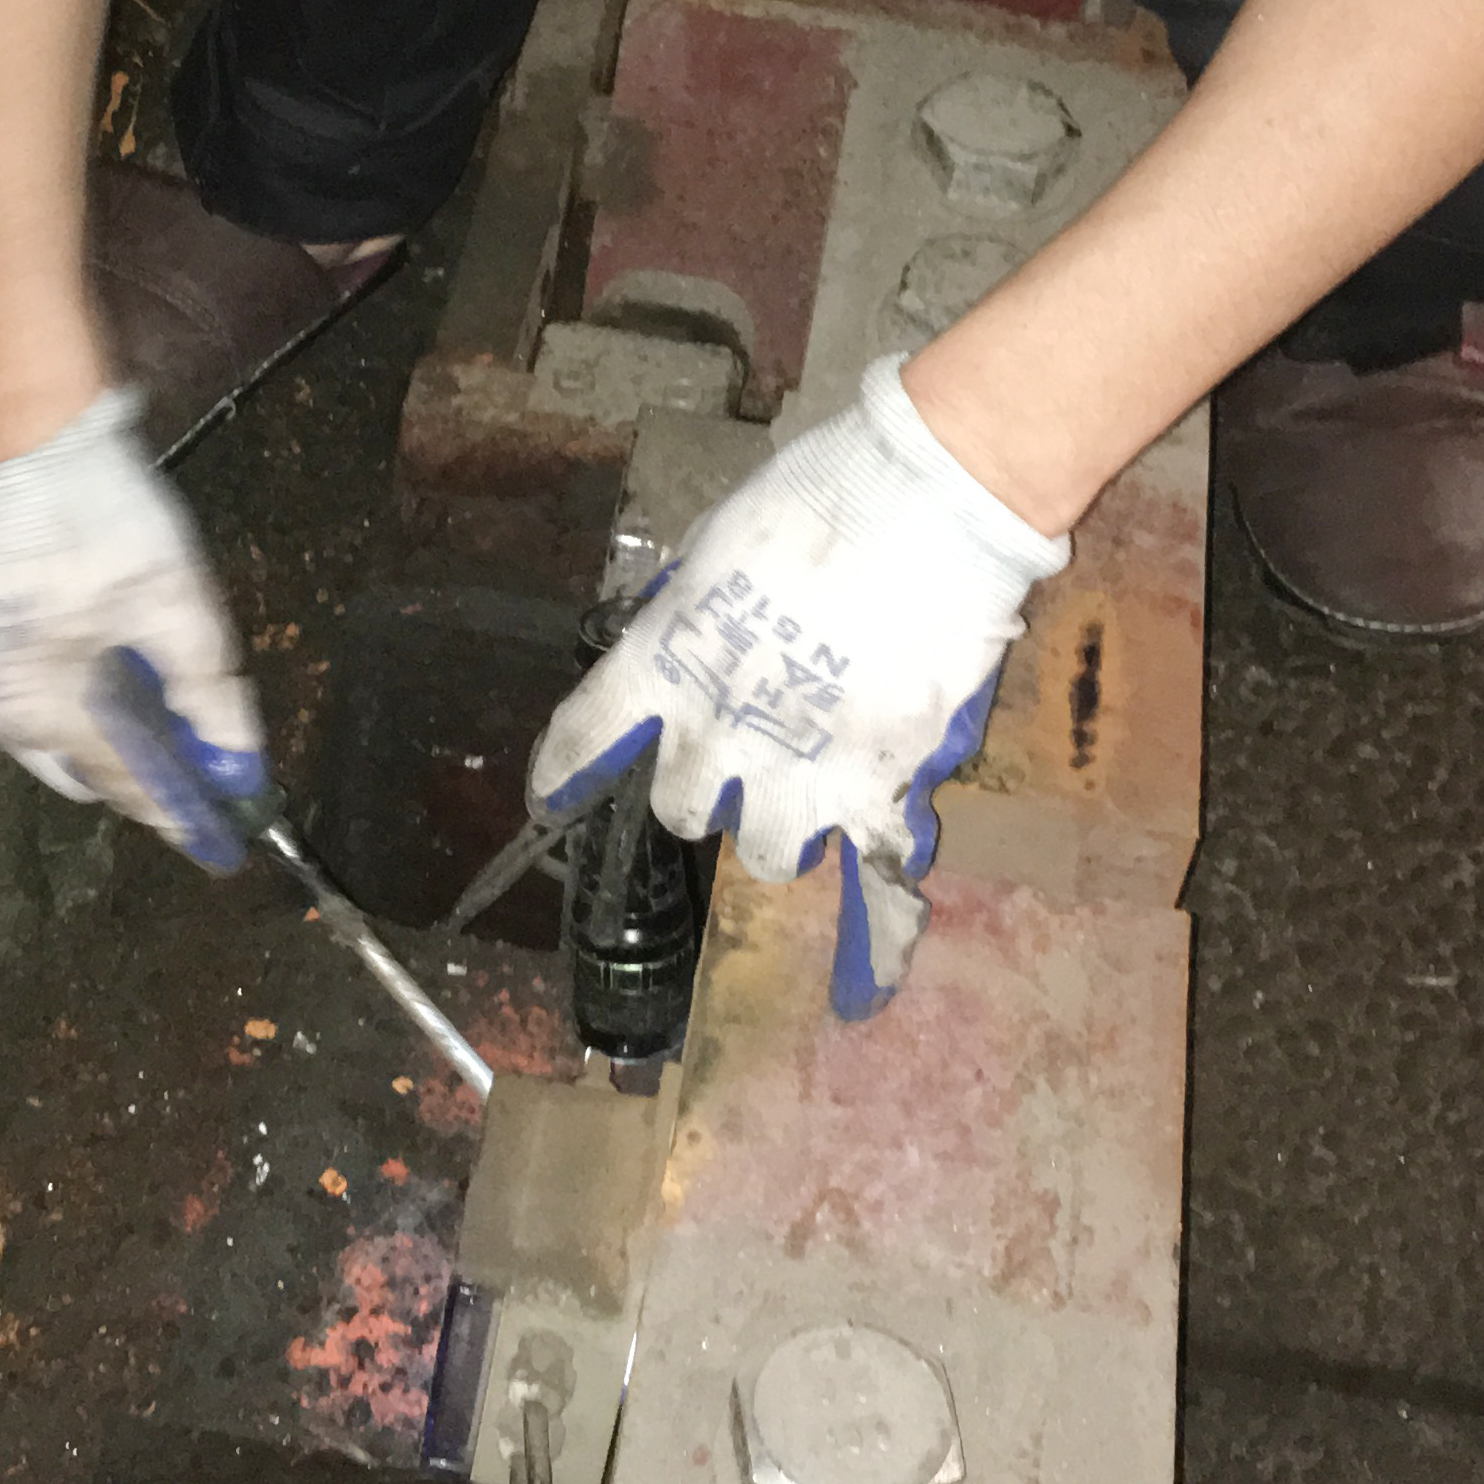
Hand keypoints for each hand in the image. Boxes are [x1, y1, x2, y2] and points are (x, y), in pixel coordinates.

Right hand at [0, 384, 265, 861]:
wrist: (14, 429)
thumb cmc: (96, 518)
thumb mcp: (172, 602)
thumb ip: (206, 690)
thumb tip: (240, 758)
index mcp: (29, 708)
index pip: (116, 779)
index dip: (170, 803)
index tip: (212, 830)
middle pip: (65, 754)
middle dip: (120, 752)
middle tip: (176, 736)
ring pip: (24, 715)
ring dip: (74, 707)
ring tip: (124, 670)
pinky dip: (32, 668)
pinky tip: (67, 633)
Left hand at [528, 361, 1066, 1015]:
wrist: (931, 499)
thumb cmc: (825, 494)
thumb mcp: (723, 544)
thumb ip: (699, 611)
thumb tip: (692, 637)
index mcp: (665, 661)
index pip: (587, 736)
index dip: (566, 773)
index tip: (551, 797)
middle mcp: (715, 732)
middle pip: (682, 806)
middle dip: (704, 786)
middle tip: (740, 754)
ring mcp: (797, 772)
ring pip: (766, 852)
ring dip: (779, 830)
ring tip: (810, 802)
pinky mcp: (880, 789)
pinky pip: (873, 881)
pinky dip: (871, 938)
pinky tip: (861, 989)